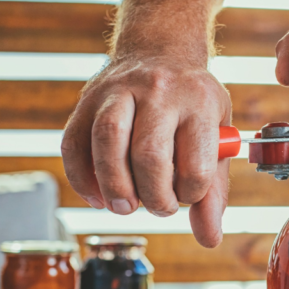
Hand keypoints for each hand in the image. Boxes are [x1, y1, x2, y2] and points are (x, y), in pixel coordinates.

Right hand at [61, 58, 232, 247]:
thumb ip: (213, 191)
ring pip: (107, 141)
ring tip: (124, 206)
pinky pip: (73, 144)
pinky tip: (98, 196)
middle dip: (152, 196)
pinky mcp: (87, 99)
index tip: (186, 196)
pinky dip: (82, 179)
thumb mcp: (215, 137)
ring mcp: (118, 90)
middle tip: (156, 206)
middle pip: (148, 155)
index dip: (189, 195)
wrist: (160, 50)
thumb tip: (209, 238)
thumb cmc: (191, 104)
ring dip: (114, 187)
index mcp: (199, 101)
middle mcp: (159, 90)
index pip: (195, 165)